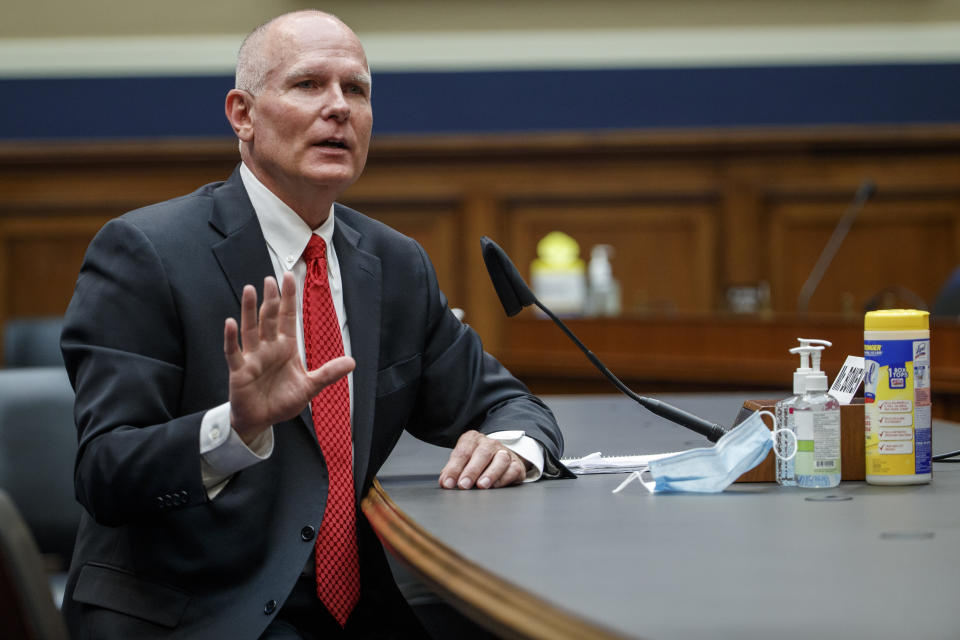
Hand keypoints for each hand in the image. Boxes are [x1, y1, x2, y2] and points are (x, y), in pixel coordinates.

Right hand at [224, 272, 353, 444]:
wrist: (261, 420)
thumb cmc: (281, 401)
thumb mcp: (310, 387)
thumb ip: (328, 373)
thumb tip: (352, 362)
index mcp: (285, 348)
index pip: (287, 318)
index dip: (288, 298)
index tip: (289, 277)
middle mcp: (268, 348)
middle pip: (269, 318)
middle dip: (271, 299)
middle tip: (271, 279)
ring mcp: (252, 357)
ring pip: (251, 329)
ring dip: (249, 310)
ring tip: (249, 290)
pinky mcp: (239, 370)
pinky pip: (233, 352)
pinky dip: (231, 338)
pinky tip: (230, 323)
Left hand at [438, 430, 528, 489]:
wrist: (500, 456)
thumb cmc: (476, 459)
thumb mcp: (462, 460)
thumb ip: (453, 470)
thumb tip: (445, 482)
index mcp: (472, 439)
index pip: (462, 452)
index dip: (454, 468)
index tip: (448, 483)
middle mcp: (490, 443)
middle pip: (482, 454)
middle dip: (471, 471)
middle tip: (463, 485)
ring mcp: (504, 452)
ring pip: (500, 460)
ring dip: (490, 474)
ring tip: (481, 485)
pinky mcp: (516, 464)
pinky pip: (513, 470)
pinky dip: (504, 479)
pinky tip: (495, 486)